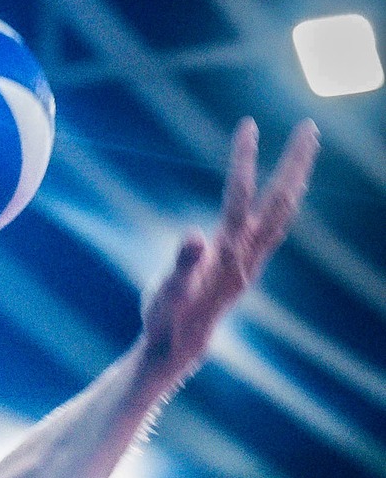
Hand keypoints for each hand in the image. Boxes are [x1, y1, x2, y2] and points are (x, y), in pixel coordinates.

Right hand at [140, 118, 316, 385]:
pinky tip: (285, 195)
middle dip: (294, 164)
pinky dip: (284, 204)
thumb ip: (182, 266)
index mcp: (227, 253)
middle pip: (280, 201)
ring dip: (295, 180)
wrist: (178, 352)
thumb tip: (193, 235)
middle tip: (309, 127)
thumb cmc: (167, 322)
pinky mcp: (246, 268)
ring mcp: (250, 260)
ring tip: (304, 152)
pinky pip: (274, 228)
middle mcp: (247, 254)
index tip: (247, 126)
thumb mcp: (166, 294)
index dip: (243, 161)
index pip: (240, 197)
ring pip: (282, 214)